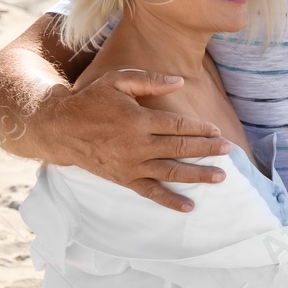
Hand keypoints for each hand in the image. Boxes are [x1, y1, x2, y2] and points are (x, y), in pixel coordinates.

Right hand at [40, 70, 228, 212]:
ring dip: (198, 175)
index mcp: (137, 120)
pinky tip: (189, 207)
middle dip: (207, 149)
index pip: (177, 125)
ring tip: (221, 176)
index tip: (216, 130)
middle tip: (229, 150)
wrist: (59, 129)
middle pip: (180, 148)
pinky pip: (151, 192)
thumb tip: (179, 82)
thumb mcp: (116, 82)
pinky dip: (170, 201)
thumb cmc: (91, 101)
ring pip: (171, 172)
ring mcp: (131, 165)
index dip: (199, 128)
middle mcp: (137, 145)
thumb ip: (148, 81)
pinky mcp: (124, 179)